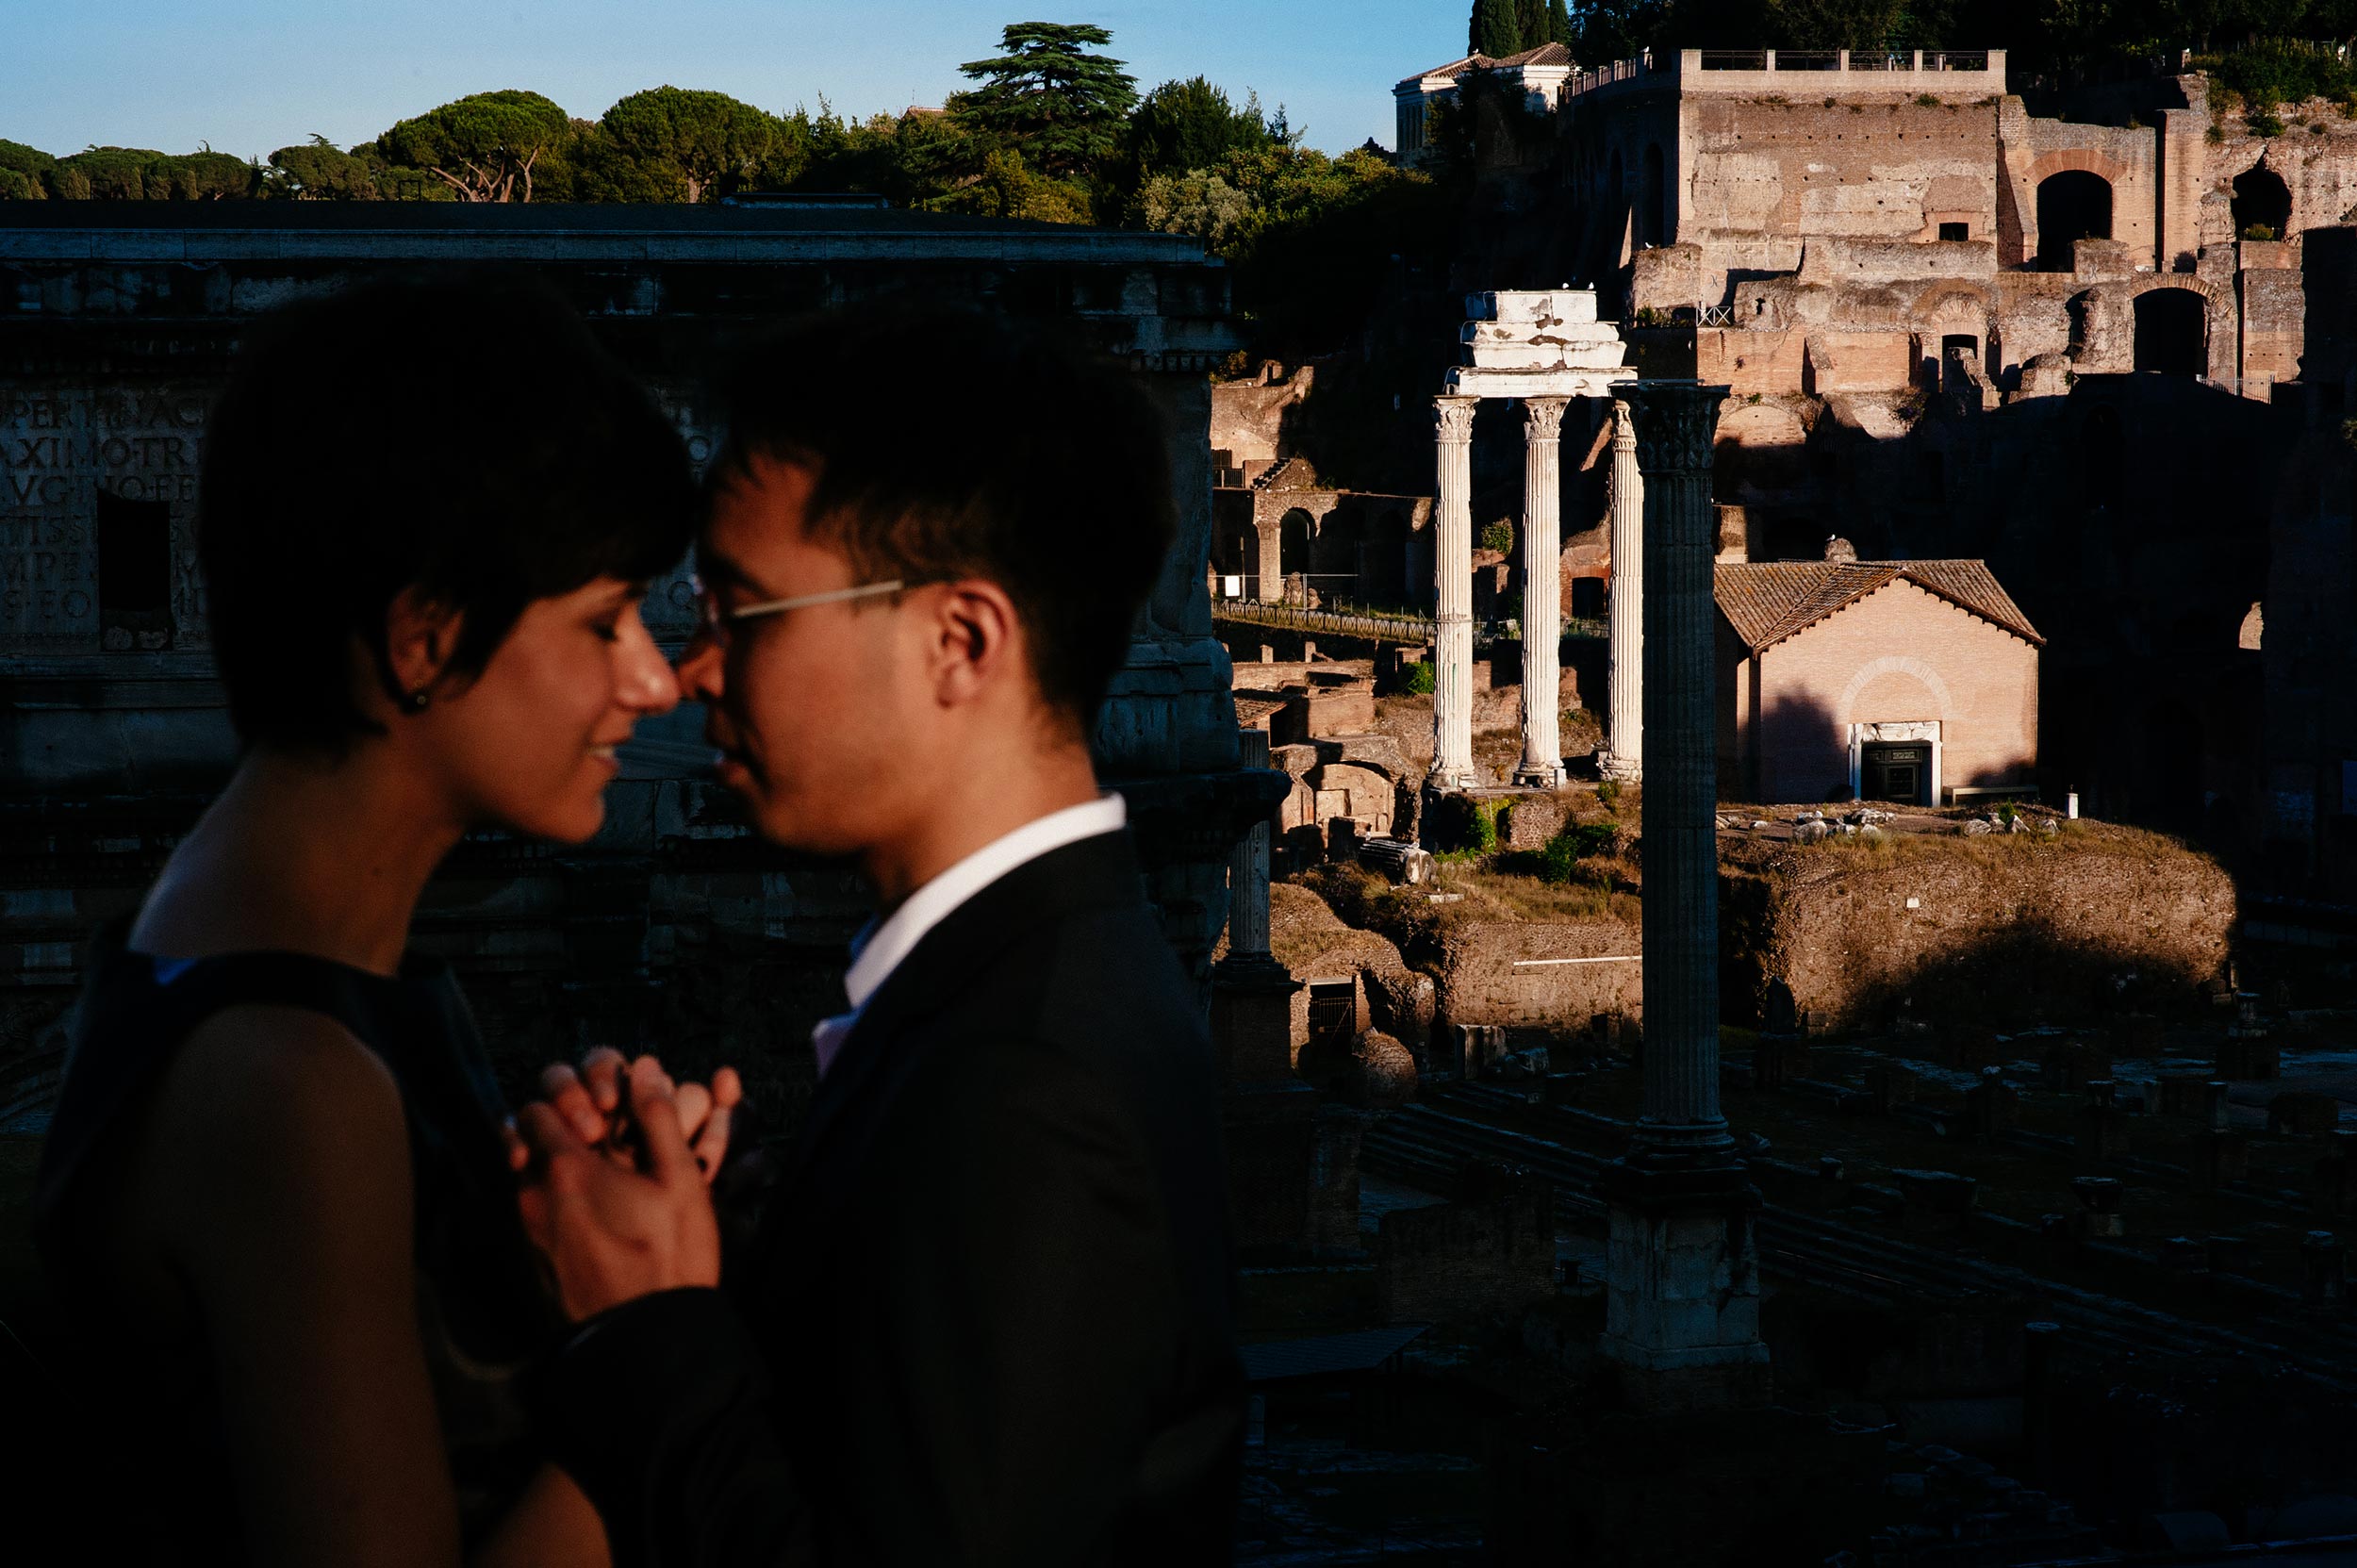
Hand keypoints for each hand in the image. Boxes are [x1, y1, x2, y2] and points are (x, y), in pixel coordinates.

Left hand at [512, 1057, 722, 1320]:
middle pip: (523, 1135)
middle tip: (603, 1140)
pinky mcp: (533, 1257)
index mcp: (567, 1168)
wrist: (643, 1338)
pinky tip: (601, 1211)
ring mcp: (529, 1229)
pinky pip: (535, 1207)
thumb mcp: (681, 1180)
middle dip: (558, 1125)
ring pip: (528, 1173)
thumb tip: (644, 1070)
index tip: (607, 1117)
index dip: (572, 1099)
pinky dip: (558, 1196)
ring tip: (606, 1177)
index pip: (537, 1105)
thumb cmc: (670, 1258)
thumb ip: (658, 1118)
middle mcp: (534, 1195)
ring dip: (558, 1163)